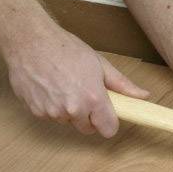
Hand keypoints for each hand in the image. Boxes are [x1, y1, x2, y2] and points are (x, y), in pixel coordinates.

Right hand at [0, 17, 147, 136]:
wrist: (29, 41)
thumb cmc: (64, 48)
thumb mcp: (99, 63)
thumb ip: (121, 84)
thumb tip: (143, 96)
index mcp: (93, 98)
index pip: (108, 130)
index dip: (108, 122)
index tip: (106, 113)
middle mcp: (73, 110)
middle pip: (87, 128)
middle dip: (88, 116)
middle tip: (83, 93)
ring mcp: (52, 113)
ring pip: (67, 121)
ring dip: (68, 110)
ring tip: (63, 85)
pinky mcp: (36, 112)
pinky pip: (50, 116)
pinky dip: (51, 106)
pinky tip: (49, 86)